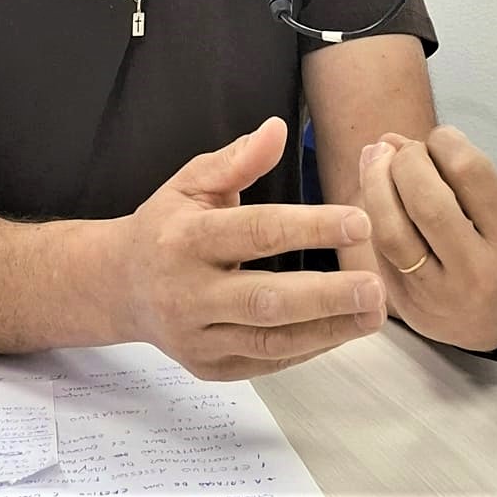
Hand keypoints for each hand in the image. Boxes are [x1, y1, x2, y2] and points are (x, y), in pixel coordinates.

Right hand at [118, 117, 388, 380]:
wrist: (120, 285)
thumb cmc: (165, 226)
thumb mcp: (191, 181)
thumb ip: (237, 159)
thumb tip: (278, 129)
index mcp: (184, 239)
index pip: (255, 233)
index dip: (310, 228)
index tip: (359, 221)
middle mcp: (188, 292)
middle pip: (265, 299)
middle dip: (326, 295)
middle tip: (375, 286)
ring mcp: (198, 336)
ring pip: (271, 341)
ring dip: (329, 328)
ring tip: (374, 311)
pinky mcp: (211, 367)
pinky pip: (268, 362)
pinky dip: (310, 347)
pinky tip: (344, 328)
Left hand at [359, 125, 496, 351]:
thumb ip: (461, 175)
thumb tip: (394, 140)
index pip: (471, 173)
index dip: (445, 142)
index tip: (439, 138)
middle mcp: (478, 270)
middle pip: (426, 200)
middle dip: (406, 160)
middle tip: (404, 150)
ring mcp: (439, 292)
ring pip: (391, 228)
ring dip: (375, 181)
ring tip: (376, 157)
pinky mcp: (409, 303)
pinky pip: (380, 248)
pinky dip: (372, 210)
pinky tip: (374, 190)